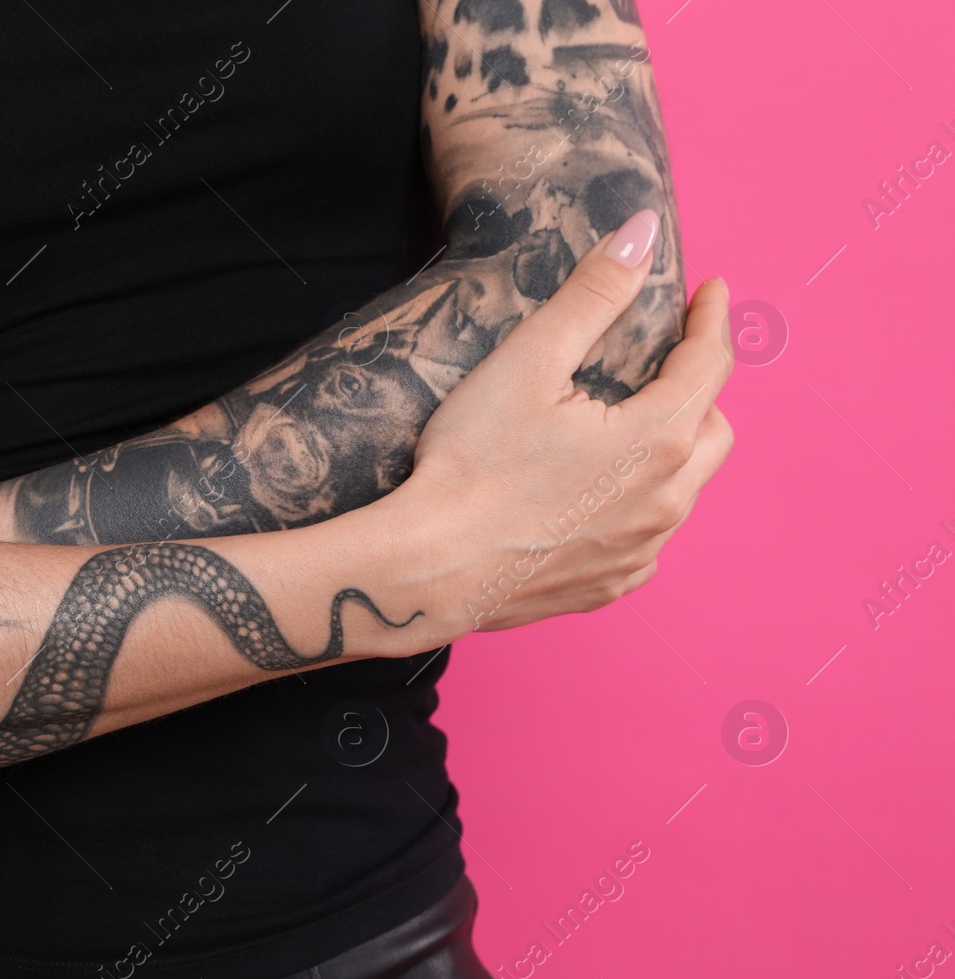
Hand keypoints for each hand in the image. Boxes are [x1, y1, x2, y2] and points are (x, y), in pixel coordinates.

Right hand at [370, 209, 734, 641]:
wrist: (427, 570)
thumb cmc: (470, 465)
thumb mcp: (529, 361)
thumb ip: (594, 294)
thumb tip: (644, 231)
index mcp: (658, 439)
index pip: (710, 364)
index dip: (710, 320)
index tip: (709, 293)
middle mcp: (667, 501)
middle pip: (713, 429)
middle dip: (698, 389)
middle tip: (663, 365)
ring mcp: (641, 551)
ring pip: (685, 488)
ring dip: (670, 451)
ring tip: (625, 429)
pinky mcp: (610, 585)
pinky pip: (648, 538)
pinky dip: (638, 506)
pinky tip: (596, 497)